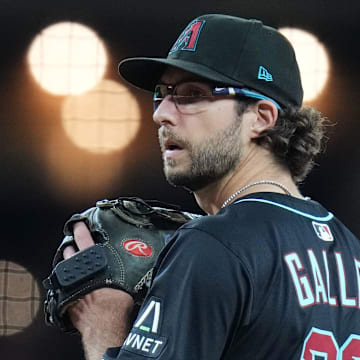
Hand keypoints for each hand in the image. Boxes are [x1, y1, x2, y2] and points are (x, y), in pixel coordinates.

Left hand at [63, 222, 134, 359]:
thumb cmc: (116, 304)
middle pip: (69, 253)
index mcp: (94, 263)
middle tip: (74, 244)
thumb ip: (131, 270)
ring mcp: (70, 286)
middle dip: (70, 247)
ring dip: (67, 265)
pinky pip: (63, 288)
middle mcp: (78, 272)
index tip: (77, 224)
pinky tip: (73, 287)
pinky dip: (67, 284)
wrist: (103, 326)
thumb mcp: (128, 281)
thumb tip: (147, 263)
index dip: (80, 229)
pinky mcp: (66, 300)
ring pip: (63, 269)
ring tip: (72, 264)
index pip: (84, 239)